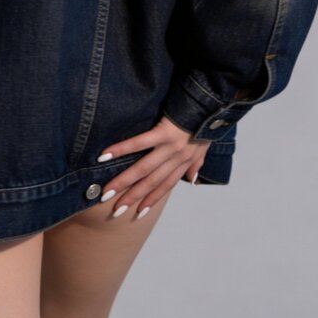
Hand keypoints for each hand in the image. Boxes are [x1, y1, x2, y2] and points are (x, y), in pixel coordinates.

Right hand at [95, 114, 211, 219]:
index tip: (138, 213)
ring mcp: (169, 147)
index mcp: (184, 162)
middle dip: (133, 197)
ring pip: (144, 169)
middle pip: (151, 182)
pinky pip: (139, 143)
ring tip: (107, 191)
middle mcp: (176, 159)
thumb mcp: (204, 147)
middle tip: (116, 211)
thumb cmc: (206, 123)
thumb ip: (196, 165)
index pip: (166, 186)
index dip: (152, 200)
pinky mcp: (163, 132)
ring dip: (124, 182)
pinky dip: (122, 149)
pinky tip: (106, 156)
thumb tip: (191, 181)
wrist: (212, 104)